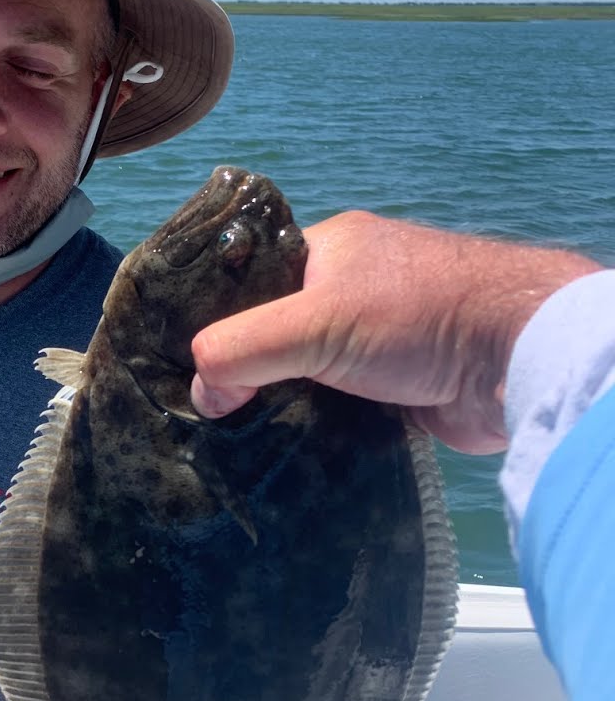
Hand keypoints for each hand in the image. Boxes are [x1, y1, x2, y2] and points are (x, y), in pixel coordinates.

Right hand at [190, 211, 600, 451]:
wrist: (517, 361)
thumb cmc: (415, 317)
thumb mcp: (313, 322)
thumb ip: (242, 349)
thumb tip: (199, 390)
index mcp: (329, 250)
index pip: (251, 282)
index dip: (216, 321)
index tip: (183, 368)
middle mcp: (352, 289)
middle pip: (274, 333)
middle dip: (246, 371)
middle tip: (209, 412)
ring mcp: (377, 341)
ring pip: (305, 375)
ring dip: (280, 405)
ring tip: (238, 438)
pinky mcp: (398, 389)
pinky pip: (338, 407)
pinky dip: (314, 427)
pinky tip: (285, 450)